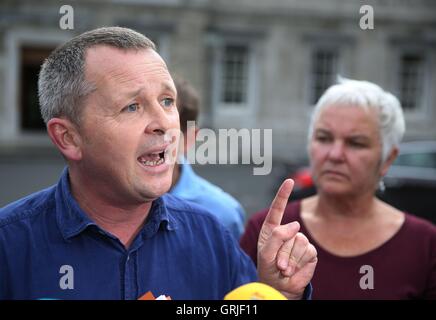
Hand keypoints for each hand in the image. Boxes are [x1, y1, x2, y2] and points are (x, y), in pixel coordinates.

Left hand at [257, 179, 317, 299]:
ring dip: (291, 258)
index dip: (283, 194)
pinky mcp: (310, 251)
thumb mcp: (266, 253)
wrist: (281, 287)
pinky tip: (295, 269)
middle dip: (283, 251)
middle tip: (278, 265)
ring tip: (285, 268)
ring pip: (299, 241)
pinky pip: (308, 251)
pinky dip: (300, 262)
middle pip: (289, 231)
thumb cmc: (269, 269)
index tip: (289, 181)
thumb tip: (295, 225)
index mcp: (272, 229)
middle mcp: (286, 232)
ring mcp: (299, 241)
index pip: (278, 208)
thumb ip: (277, 236)